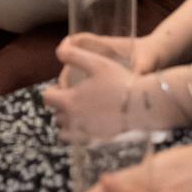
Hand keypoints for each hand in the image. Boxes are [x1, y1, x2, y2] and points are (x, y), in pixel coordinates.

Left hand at [45, 44, 182, 141]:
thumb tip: (59, 49)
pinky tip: (93, 122)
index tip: (65, 87)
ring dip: (69, 123)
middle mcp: (74, 121)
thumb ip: (73, 54)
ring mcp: (86, 134)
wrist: (143, 105)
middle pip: (57, 116)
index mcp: (69, 101)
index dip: (53, 90)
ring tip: (82, 111)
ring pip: (66, 132)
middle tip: (76, 97)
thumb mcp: (96, 62)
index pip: (47, 98)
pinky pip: (80, 141)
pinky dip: (81, 134)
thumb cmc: (120, 81)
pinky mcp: (98, 141)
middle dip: (61, 107)